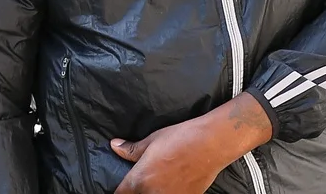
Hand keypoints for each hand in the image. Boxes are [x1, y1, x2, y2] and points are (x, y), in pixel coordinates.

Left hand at [111, 92, 272, 193]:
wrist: (211, 144)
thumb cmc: (180, 137)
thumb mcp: (153, 140)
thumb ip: (131, 149)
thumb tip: (114, 146)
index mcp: (139, 179)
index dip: (119, 190)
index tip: (123, 187)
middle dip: (137, 191)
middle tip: (143, 181)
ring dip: (153, 192)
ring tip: (160, 181)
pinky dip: (170, 192)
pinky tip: (173, 184)